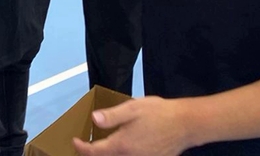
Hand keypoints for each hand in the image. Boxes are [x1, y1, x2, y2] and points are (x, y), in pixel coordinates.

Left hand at [74, 97, 192, 155]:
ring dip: (108, 155)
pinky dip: (122, 155)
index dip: (81, 148)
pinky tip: (123, 146)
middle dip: (93, 154)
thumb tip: (93, 119)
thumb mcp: (132, 108)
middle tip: (86, 145)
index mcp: (121, 145)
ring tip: (102, 146)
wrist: (185, 124)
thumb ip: (112, 116)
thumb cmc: (158, 113)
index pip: (94, 152)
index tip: (75, 141)